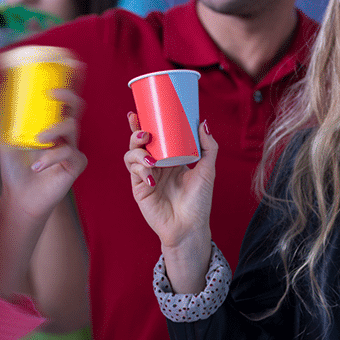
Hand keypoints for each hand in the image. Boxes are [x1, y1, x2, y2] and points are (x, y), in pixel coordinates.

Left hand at [0, 88, 86, 221]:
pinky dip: (52, 157)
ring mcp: (72, 147)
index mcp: (51, 123)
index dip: (70, 82)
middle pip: (76, 106)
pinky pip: (69, 153)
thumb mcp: (5, 138)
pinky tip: (38, 166)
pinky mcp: (76, 164)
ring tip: (37, 140)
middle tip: (50, 94)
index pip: (62, 99)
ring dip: (54, 130)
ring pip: (71, 127)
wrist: (20, 195)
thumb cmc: (15, 167)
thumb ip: (3, 116)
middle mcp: (65, 132)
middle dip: (67, 95)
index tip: (68, 67)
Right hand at [124, 112, 216, 291]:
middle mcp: (155, 165)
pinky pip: (133, 173)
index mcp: (169, 158)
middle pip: (138, 143)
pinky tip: (151, 176)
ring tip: (150, 159)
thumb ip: (208, 147)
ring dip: (138, 153)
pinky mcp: (139, 189)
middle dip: (136, 134)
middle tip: (144, 133)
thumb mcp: (207, 170)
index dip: (143, 124)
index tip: (139, 112)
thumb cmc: (199, 202)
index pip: (153, 137)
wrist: (189, 227)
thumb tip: (203, 122)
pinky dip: (140, 171)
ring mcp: (145, 176)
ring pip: (131, 156)